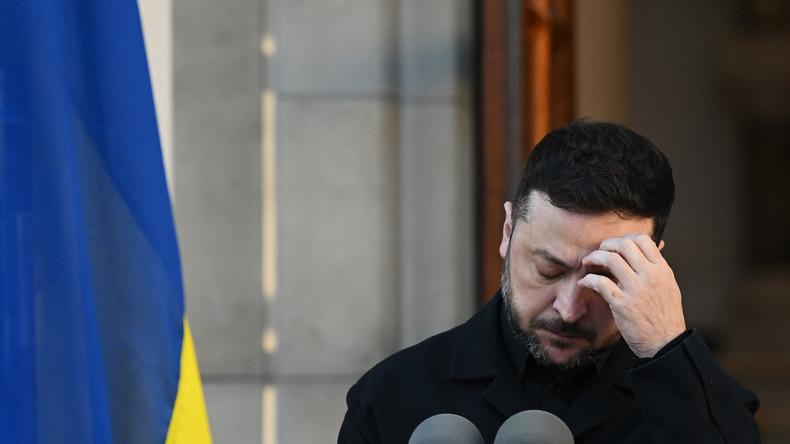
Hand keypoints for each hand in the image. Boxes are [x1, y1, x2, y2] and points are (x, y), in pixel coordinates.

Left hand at [577, 234, 685, 357]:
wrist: (665, 344)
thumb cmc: (665, 316)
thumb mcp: (669, 286)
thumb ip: (657, 268)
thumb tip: (654, 247)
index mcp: (662, 270)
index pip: (643, 240)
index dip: (624, 238)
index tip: (614, 246)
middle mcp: (651, 276)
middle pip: (624, 245)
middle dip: (606, 245)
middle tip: (599, 252)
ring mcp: (636, 290)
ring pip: (610, 259)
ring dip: (594, 258)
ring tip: (588, 263)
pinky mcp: (622, 304)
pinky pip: (600, 283)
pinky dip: (588, 280)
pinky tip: (584, 283)